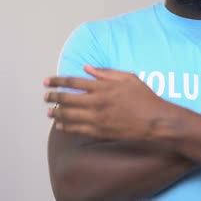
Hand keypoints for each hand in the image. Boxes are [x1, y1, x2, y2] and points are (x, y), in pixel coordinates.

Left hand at [44, 66, 179, 140]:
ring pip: (69, 116)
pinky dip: (66, 127)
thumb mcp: (128, 78)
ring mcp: (97, 118)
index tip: (47, 81)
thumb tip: (87, 68)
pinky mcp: (100, 132)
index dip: (57, 81)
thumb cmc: (144, 97)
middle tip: (45, 96)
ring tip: (49, 112)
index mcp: (103, 87)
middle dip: (53, 97)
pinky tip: (60, 126)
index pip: (72, 82)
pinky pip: (77, 129)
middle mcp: (97, 102)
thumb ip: (106, 73)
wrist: (155, 120)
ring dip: (56, 113)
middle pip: (66, 99)